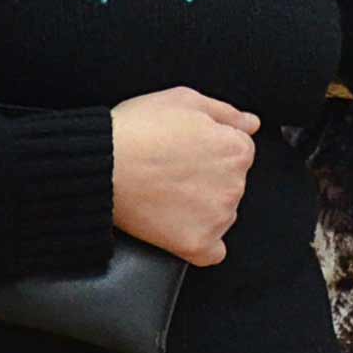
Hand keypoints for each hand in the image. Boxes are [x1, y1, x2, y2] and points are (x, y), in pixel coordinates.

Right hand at [107, 88, 257, 265]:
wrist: (101, 164)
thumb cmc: (137, 129)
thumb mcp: (185, 100)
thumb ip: (226, 113)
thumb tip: (251, 124)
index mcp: (236, 150)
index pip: (238, 153)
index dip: (210, 150)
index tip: (187, 152)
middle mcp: (234, 185)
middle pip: (231, 184)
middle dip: (208, 178)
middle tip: (172, 170)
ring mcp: (217, 217)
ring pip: (221, 215)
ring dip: (202, 208)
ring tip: (165, 193)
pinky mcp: (197, 243)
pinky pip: (212, 252)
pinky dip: (199, 243)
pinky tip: (178, 228)